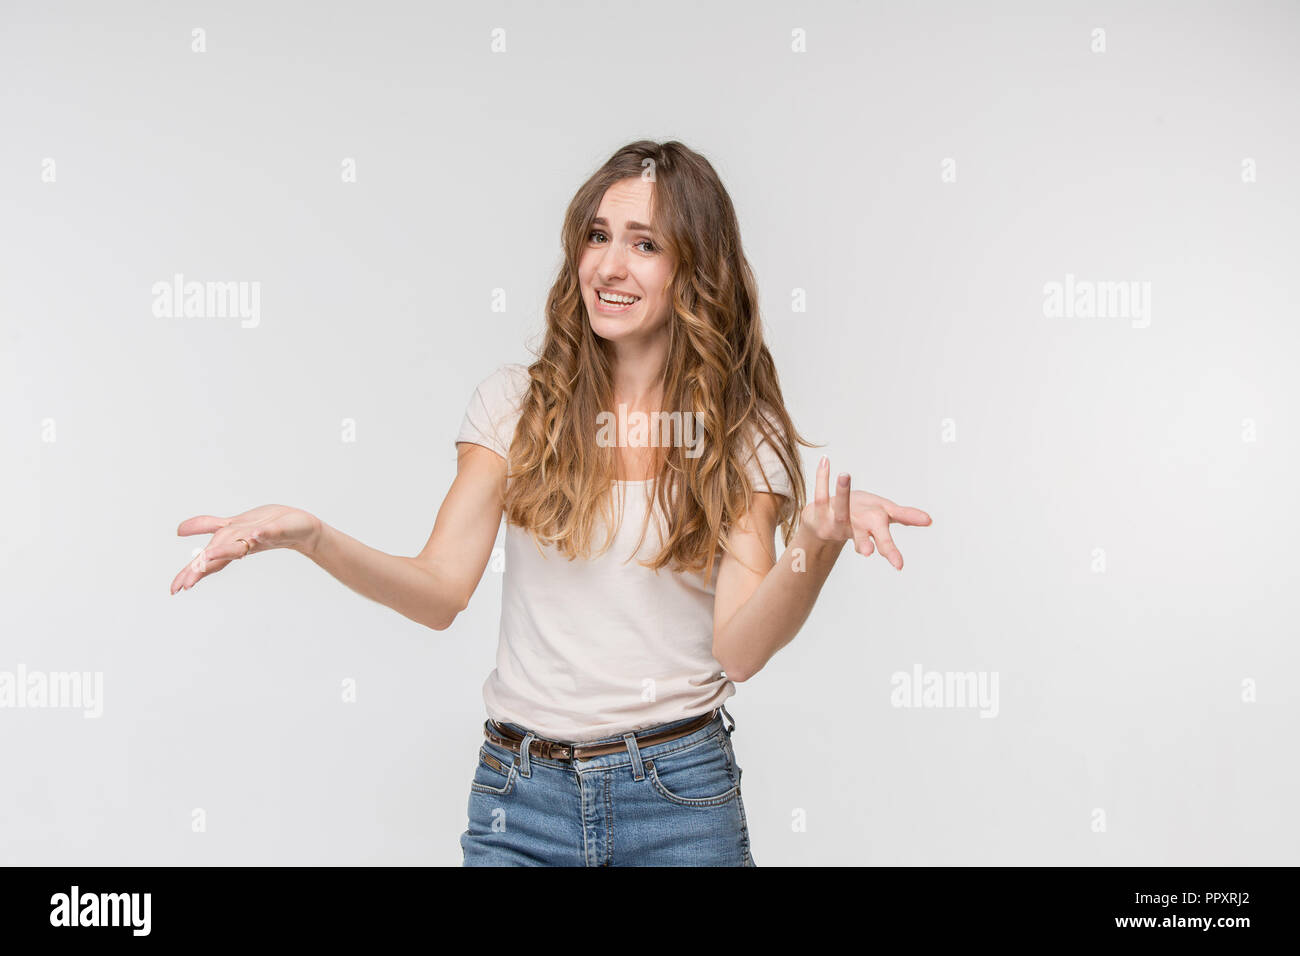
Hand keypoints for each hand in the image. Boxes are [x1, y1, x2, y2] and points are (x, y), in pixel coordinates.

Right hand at [170, 504, 320, 594]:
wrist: (302, 528)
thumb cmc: (266, 526)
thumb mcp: (233, 524)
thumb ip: (207, 526)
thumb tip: (179, 531)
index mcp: (231, 544)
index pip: (207, 560)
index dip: (192, 571)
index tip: (177, 587)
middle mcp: (243, 544)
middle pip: (218, 557)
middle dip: (201, 568)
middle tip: (186, 585)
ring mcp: (260, 537)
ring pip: (240, 546)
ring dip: (225, 551)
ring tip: (207, 557)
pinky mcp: (278, 530)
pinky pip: (271, 532)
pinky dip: (262, 534)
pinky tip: (255, 536)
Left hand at [801, 456, 931, 569]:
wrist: (824, 523)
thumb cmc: (859, 517)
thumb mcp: (885, 515)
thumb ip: (906, 516)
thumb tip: (929, 520)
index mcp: (871, 531)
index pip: (883, 542)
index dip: (891, 552)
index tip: (899, 566)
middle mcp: (853, 529)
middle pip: (861, 535)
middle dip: (866, 542)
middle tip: (868, 553)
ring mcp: (834, 521)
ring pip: (839, 509)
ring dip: (842, 492)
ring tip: (845, 474)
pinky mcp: (818, 511)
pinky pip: (820, 493)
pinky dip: (822, 477)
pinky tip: (825, 461)